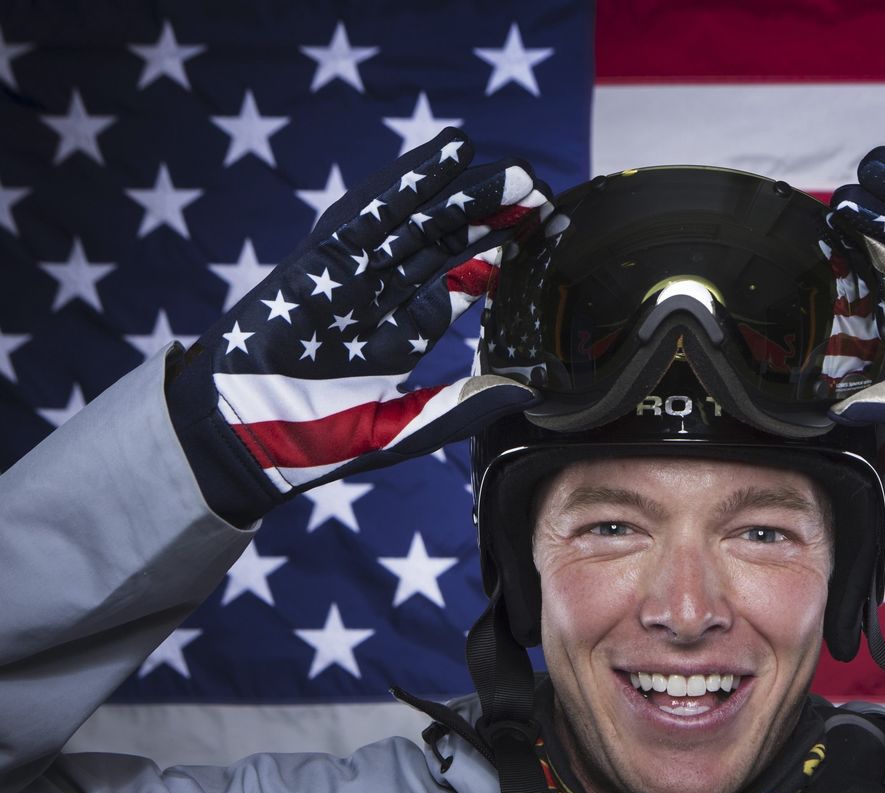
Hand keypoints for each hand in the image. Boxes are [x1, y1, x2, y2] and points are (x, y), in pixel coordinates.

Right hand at [168, 128, 548, 524]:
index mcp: (403, 334)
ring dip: (464, 193)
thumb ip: (460, 407)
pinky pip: (373, 210)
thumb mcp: (402, 427)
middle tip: (539, 193)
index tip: (539, 239)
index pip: (460, 286)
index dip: (498, 259)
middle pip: (446, 244)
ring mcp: (354, 273)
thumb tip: (524, 394)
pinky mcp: (324, 256)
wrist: (241, 434)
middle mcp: (383, 296)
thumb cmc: (312, 440)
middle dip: (491, 217)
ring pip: (419, 220)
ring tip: (512, 171)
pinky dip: (410, 181)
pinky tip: (450, 156)